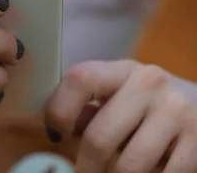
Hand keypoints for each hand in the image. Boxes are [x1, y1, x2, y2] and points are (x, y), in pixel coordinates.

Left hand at [45, 60, 196, 171]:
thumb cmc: (154, 105)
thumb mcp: (125, 94)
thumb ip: (94, 107)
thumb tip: (57, 128)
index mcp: (124, 69)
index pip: (81, 78)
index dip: (59, 109)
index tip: (55, 134)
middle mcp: (150, 83)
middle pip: (99, 137)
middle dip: (86, 166)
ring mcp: (176, 112)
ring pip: (127, 167)